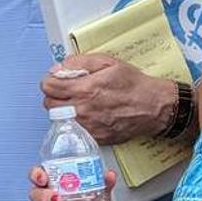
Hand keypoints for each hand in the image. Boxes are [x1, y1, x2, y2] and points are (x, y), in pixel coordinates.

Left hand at [39, 54, 179, 145]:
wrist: (153, 107)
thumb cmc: (133, 84)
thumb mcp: (107, 62)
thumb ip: (79, 62)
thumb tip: (59, 68)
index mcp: (84, 89)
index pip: (48, 87)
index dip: (50, 80)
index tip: (56, 79)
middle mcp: (83, 110)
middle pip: (49, 104)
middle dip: (54, 95)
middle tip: (67, 90)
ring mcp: (88, 126)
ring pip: (59, 119)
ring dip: (63, 110)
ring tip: (78, 102)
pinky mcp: (95, 137)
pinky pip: (74, 130)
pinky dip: (76, 122)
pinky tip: (87, 114)